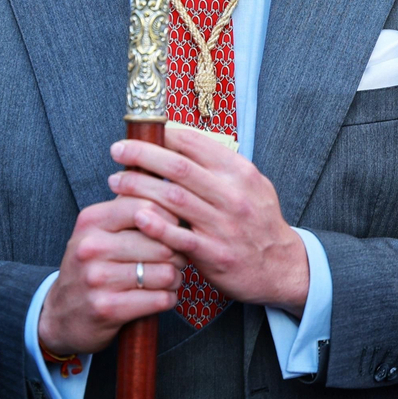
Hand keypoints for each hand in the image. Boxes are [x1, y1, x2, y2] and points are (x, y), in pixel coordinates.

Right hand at [38, 196, 186, 356]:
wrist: (59, 315)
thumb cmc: (91, 266)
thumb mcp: (98, 230)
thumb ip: (127, 205)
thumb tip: (160, 173)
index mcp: (92, 220)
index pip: (148, 206)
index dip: (170, 219)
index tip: (173, 229)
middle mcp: (92, 246)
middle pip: (161, 242)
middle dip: (177, 252)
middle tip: (176, 258)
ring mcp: (98, 279)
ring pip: (165, 272)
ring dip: (175, 278)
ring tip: (169, 278)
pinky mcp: (107, 309)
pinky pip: (160, 299)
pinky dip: (168, 298)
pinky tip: (161, 296)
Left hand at [109, 123, 308, 313]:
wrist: (281, 266)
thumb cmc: (258, 221)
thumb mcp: (252, 184)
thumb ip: (221, 165)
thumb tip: (183, 140)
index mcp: (240, 172)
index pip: (195, 144)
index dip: (163, 135)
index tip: (141, 132)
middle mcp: (232, 195)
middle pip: (178, 167)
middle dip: (142, 155)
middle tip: (117, 150)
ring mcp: (223, 225)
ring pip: (174, 198)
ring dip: (139, 187)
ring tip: (116, 181)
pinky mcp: (214, 254)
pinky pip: (180, 237)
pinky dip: (157, 225)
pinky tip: (137, 216)